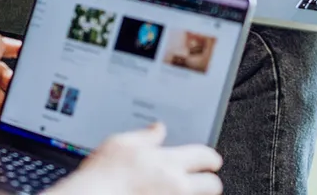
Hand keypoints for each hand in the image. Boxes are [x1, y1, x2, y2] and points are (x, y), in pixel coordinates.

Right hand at [51, 123, 221, 194]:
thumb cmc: (103, 175)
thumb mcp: (121, 143)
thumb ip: (146, 136)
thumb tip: (159, 128)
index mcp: (168, 162)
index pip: (206, 157)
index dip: (211, 158)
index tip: (210, 161)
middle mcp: (176, 186)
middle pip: (213, 185)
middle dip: (210, 182)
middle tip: (202, 180)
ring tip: (181, 191)